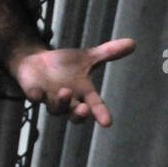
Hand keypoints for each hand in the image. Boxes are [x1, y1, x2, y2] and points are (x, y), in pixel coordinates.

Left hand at [10, 37, 134, 126]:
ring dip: (61, 102)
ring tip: (65, 91)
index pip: (96, 105)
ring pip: (56, 108)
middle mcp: (68, 102)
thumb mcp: (87, 58)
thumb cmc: (64, 66)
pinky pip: (35, 98)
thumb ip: (108, 53)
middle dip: (79, 113)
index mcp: (83, 94)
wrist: (37, 63)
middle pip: (75, 114)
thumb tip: (133, 43)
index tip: (107, 122)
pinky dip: (36, 96)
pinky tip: (37, 93)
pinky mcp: (34, 93)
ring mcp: (50, 99)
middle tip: (84, 109)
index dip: (101, 114)